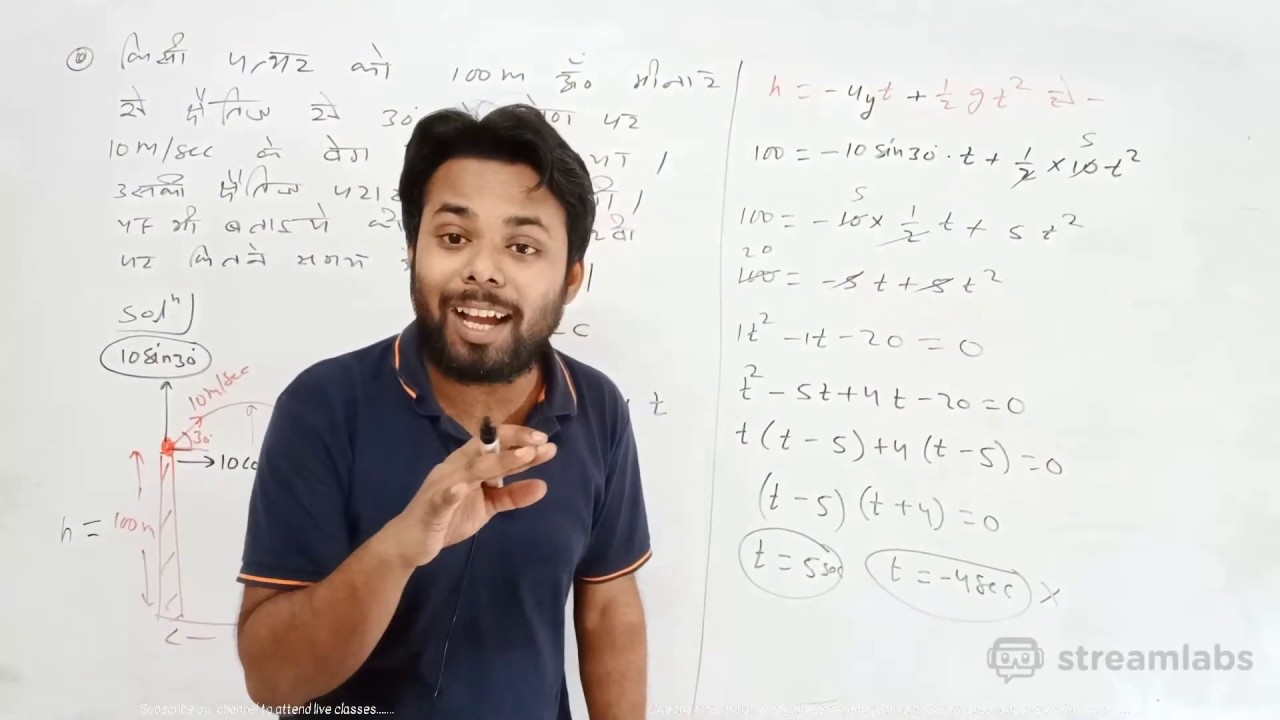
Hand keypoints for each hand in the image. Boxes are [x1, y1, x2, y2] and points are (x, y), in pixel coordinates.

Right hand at [388, 424, 555, 566]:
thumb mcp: (487, 506)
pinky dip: (452, 493)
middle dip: (513, 443)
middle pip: (485, 449)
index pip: (493, 444)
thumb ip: (511, 495)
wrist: (410, 542)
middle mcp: (454, 468)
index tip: (544, 440)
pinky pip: (442, 498)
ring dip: (497, 462)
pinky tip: (462, 489)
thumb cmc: (450, 518)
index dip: (517, 439)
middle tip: (541, 442)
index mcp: (467, 465)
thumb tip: (543, 485)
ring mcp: (442, 486)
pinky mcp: (431, 508)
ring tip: (524, 456)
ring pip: (471, 469)